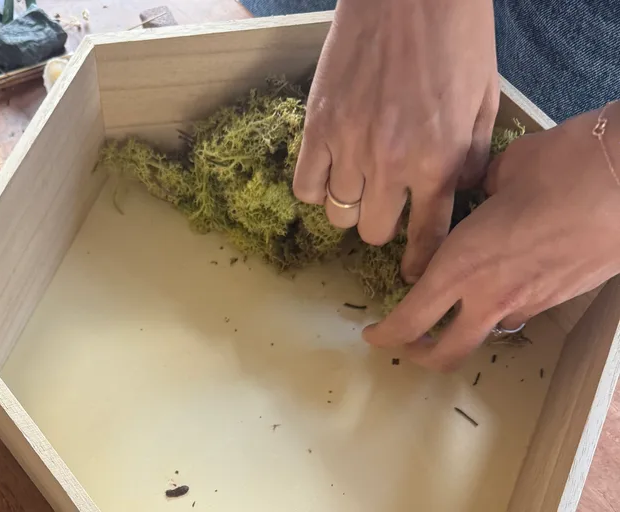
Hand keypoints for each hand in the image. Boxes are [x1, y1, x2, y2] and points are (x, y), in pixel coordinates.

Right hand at [293, 0, 498, 281]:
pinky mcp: (316, 126)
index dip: (420, 261)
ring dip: (350, 207)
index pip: (426, 237)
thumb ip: (473, 156)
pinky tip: (330, 171)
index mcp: (439, 159)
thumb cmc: (455, 38)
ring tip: (358, 184)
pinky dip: (317, 188)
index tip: (414, 269)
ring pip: (337, 215)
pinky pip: (305, 187)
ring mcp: (348, 146)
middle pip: (373, 233)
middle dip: (383, 225)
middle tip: (387, 204)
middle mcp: (391, 163)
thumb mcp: (484, 99)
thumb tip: (460, 193)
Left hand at [363, 106, 619, 371]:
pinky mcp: (560, 298)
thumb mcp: (502, 171)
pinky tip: (499, 284)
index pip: (410, 319)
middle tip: (403, 343)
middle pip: (444, 352)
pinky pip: (516, 314)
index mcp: (461, 264)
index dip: (386, 334)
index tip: (373, 333)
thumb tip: (478, 192)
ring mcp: (530, 302)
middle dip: (417, 354)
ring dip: (460, 331)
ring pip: (483, 334)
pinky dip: (496, 309)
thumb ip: (477, 190)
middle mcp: (490, 294)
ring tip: (450, 312)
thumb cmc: (564, 165)